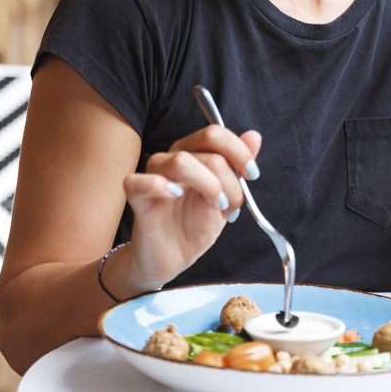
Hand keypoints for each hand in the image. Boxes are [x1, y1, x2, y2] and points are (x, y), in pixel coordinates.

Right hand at [121, 126, 261, 290]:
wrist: (174, 257)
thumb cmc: (196, 225)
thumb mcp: (227, 195)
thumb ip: (237, 166)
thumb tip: (253, 136)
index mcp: (194, 153)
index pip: (215, 134)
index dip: (239, 152)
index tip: (252, 175)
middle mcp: (172, 158)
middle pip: (208, 152)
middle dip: (230, 182)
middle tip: (231, 205)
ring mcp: (153, 175)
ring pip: (181, 162)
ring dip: (209, 186)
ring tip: (215, 207)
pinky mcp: (137, 198)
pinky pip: (138, 181)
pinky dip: (159, 186)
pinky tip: (175, 196)